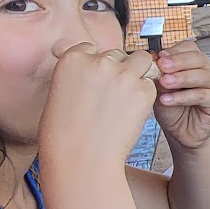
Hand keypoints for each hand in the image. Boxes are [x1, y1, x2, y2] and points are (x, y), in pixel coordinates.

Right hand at [42, 41, 160, 166]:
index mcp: (72, 59)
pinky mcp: (142, 91)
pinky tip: (133, 112)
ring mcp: (122, 75)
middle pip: (117, 54)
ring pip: (141, 60)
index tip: (95, 81)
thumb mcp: (58, 95)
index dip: (95, 64)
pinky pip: (151, 84)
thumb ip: (75, 76)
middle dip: (117, 70)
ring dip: (138, 73)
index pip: (91, 48)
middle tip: (112, 97)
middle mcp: (98, 61)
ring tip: (128, 98)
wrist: (80, 160)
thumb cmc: (64, 136)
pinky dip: (146, 95)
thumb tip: (88, 69)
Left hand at [151, 40, 209, 150]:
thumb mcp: (162, 88)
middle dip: (178, 61)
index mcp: (196, 63)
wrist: (179, 132)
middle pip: (198, 58)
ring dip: (181, 78)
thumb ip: (162, 74)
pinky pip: (202, 95)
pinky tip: (168, 100)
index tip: (159, 56)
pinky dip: (183, 97)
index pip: (189, 48)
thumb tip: (156, 60)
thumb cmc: (173, 109)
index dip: (174, 51)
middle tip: (162, 66)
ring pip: (202, 76)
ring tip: (164, 83)